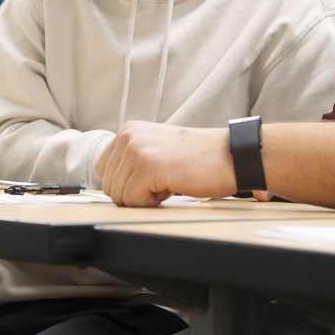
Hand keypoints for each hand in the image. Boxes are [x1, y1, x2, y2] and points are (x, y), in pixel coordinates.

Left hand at [95, 122, 237, 206]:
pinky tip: (171, 186)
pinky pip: (132, 201)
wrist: (231, 156)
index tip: (151, 179)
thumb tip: (110, 188)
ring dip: (145, 199)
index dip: (127, 185)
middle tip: (165, 180)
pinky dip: (152, 203)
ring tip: (169, 181)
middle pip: (109, 187)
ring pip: (119, 197)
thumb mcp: (156, 151)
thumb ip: (131, 162)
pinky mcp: (146, 167)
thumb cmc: (199, 159)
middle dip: (136, 194)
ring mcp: (136, 149)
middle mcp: (128, 136)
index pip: (104, 172)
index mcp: (128, 131)